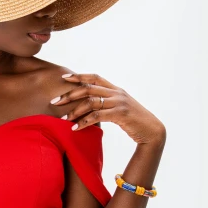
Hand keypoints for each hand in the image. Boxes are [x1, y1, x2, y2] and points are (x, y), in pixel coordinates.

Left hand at [51, 72, 165, 145]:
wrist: (153, 131)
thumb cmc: (134, 122)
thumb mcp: (120, 108)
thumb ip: (107, 104)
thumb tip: (90, 106)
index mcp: (116, 89)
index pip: (95, 77)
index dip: (79, 76)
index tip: (64, 78)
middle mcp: (117, 93)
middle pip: (88, 88)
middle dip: (69, 94)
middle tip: (54, 101)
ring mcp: (119, 102)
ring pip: (91, 102)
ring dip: (74, 111)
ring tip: (63, 119)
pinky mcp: (121, 114)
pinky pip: (97, 116)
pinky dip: (84, 122)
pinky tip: (75, 128)